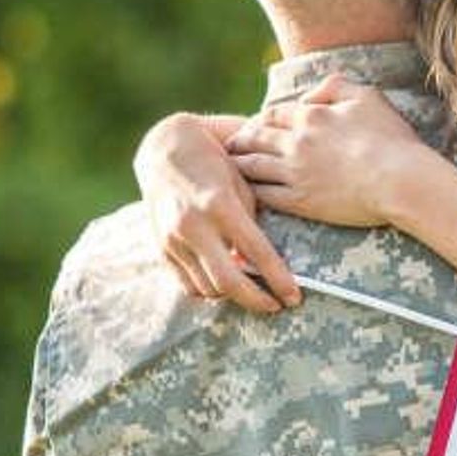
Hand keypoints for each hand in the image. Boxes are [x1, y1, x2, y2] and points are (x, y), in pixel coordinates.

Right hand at [132, 113, 300, 313]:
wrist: (165, 149)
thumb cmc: (215, 162)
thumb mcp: (241, 183)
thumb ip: (252, 222)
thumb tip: (264, 263)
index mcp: (220, 204)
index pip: (256, 252)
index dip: (278, 279)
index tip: (294, 296)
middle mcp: (194, 225)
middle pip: (227, 282)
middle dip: (256, 301)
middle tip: (274, 306)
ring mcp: (174, 238)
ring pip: (207, 288)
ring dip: (232, 295)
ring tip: (250, 291)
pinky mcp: (162, 247)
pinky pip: (187, 284)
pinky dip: (208, 290)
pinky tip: (223, 284)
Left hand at [228, 74, 432, 227]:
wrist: (400, 180)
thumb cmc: (391, 138)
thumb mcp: (368, 97)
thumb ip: (336, 86)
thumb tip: (312, 94)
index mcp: (311, 115)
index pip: (273, 114)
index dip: (261, 120)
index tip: (254, 127)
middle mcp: (296, 142)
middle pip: (255, 138)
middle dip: (239, 141)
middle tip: (229, 146)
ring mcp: (295, 173)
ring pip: (252, 166)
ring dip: (238, 165)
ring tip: (229, 168)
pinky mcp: (300, 201)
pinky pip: (264, 195)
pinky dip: (250, 192)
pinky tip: (245, 193)